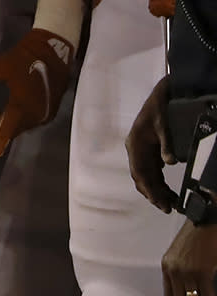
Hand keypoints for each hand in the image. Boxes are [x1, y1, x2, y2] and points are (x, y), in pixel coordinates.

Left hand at [0, 28, 75, 156]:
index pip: (8, 127)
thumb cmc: (23, 59)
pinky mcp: (48, 110)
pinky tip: (2, 112)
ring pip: (21, 126)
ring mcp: (43, 113)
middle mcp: (35, 114)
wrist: (53, 52)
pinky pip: (28, 120)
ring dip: (4, 125)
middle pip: (13, 130)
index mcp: (22, 105)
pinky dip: (15, 120)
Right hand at [129, 73, 177, 212]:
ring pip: (146, 175)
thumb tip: (170, 162)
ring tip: (170, 203)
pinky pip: (151, 169)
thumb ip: (166, 144)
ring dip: (156, 189)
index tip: (161, 203)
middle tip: (168, 208)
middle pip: (141, 177)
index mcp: (135, 145)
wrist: (159, 96)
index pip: (140, 172)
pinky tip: (167, 188)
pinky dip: (158, 181)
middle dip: (153, 193)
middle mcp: (135, 149)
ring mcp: (140, 150)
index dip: (149, 189)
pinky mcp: (147, 149)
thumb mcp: (163, 125)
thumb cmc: (159, 109)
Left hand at [164, 217, 216, 295]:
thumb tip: (185, 287)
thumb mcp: (181, 254)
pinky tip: (212, 295)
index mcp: (167, 266)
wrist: (204, 219)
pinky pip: (206, 294)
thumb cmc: (196, 234)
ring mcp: (187, 272)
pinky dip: (210, 295)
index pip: (168, 293)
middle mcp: (174, 270)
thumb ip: (180, 271)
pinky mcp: (202, 272)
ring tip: (204, 294)